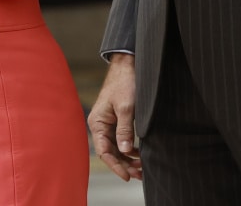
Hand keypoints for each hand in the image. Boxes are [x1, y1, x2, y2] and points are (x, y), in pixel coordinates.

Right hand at [87, 53, 141, 181]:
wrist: (128, 64)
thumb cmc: (125, 83)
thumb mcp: (126, 108)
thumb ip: (125, 130)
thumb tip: (126, 151)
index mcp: (98, 122)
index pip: (104, 151)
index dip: (116, 166)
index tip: (127, 176)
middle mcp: (100, 124)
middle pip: (110, 152)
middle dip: (124, 164)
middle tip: (140, 175)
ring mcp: (108, 122)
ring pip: (116, 147)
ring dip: (127, 158)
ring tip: (142, 168)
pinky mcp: (116, 119)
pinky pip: (120, 139)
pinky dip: (129, 149)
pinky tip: (140, 154)